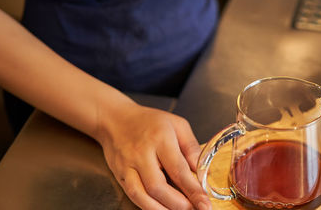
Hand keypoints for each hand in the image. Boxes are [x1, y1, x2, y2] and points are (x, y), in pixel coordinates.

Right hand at [95, 104, 210, 209]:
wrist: (115, 119)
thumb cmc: (149, 121)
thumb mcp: (177, 125)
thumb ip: (191, 148)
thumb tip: (203, 171)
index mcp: (160, 139)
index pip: (178, 169)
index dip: (193, 190)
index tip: (205, 203)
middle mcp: (142, 154)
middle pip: (158, 187)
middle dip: (178, 204)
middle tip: (195, 209)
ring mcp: (128, 166)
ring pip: (142, 195)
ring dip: (162, 208)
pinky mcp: (120, 175)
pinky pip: (133, 195)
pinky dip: (148, 206)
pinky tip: (161, 209)